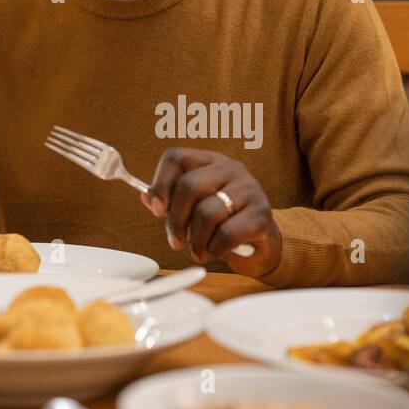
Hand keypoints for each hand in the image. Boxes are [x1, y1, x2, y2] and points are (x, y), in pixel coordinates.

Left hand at [142, 147, 281, 277]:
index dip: (160, 183)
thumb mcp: (194, 209)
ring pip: (207, 213)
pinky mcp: (262, 214)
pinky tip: (215, 252)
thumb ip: (171, 202)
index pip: (176, 157)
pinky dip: (214, 249)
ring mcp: (249, 189)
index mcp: (210, 161)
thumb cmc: (222, 222)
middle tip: (175, 242)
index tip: (156, 210)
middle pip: (189, 186)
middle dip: (175, 221)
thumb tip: (147, 198)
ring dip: (195, 240)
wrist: (261, 244)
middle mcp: (231, 168)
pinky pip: (226, 234)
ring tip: (197, 251)